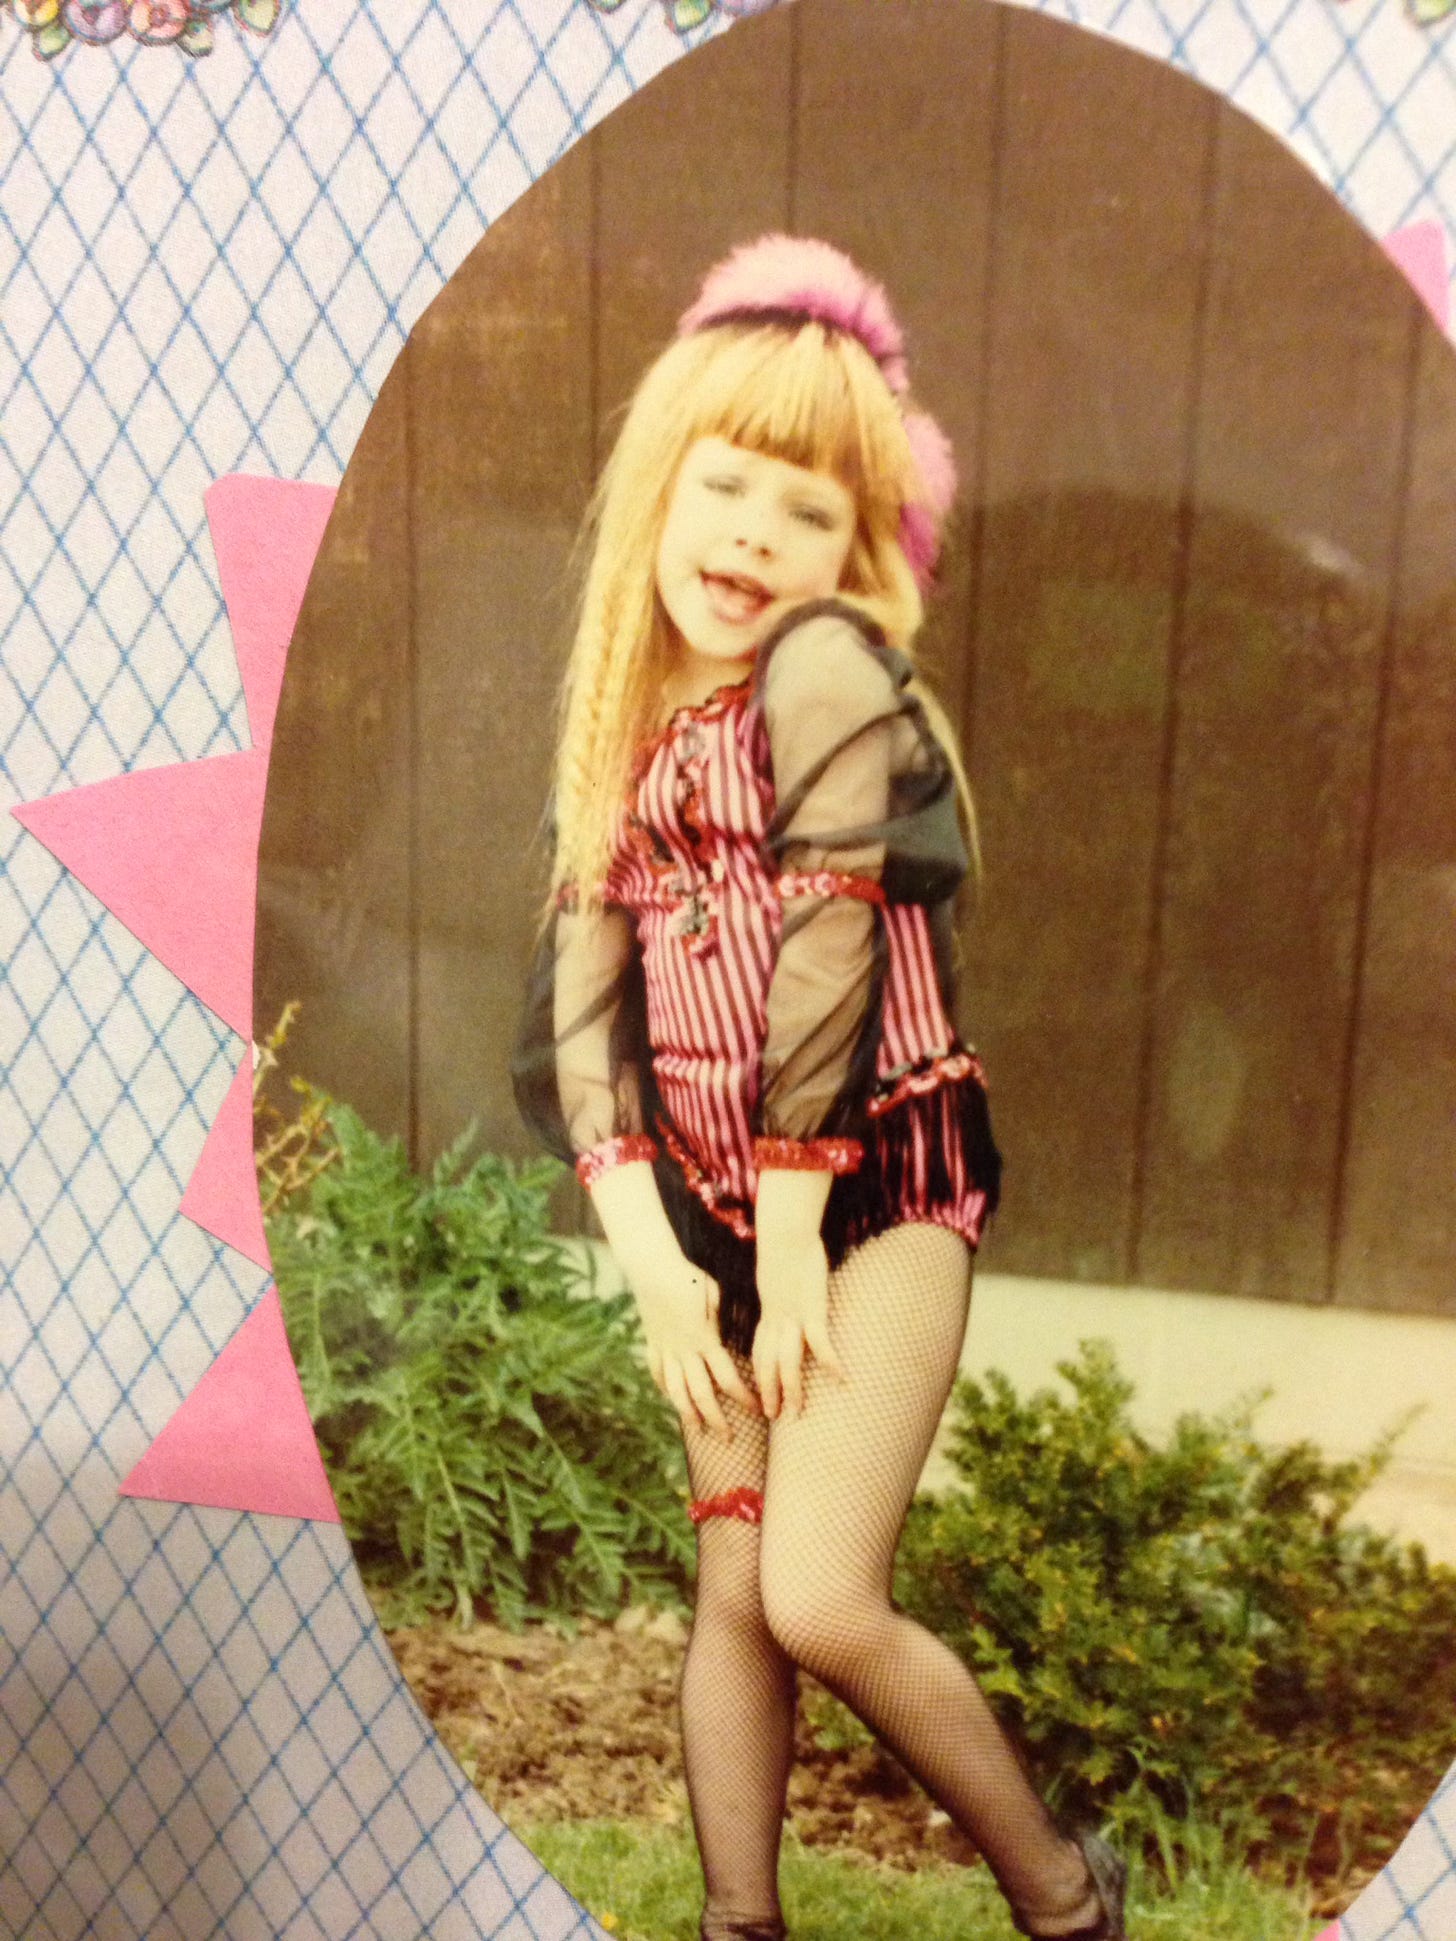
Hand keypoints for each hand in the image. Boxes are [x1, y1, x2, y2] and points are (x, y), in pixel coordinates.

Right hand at [629, 1248, 758, 1438]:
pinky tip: (672, 1398)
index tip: (757, 1409)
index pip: (727, 1378)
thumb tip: (742, 1333)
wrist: (652, 1269)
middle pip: (701, 1394)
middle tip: (728, 1438)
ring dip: (688, 1414)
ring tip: (697, 1429)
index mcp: (704, 1340)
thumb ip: (726, 1319)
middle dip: (716, 1419)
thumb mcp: (715, 1296)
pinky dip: (666, 1388)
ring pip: (676, 1391)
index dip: (742, 1397)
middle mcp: (684, 1351)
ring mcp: (665, 1350)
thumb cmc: (689, 1278)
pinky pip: (658, 1373)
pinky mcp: (652, 1345)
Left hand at [752, 1233, 845, 1419]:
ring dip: (791, 1388)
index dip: (760, 1377)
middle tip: (774, 1416)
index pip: (759, 1354)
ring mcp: (792, 1317)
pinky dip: (829, 1361)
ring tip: (796, 1410)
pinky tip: (841, 1378)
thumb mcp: (776, 1277)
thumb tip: (787, 1302)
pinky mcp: (811, 1308)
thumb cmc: (784, 1249)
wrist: (785, 1233)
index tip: (761, 1395)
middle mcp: (775, 1321)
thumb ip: (781, 1294)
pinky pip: (819, 1342)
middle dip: (769, 1392)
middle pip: (769, 1365)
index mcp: (767, 1314)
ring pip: (788, 1361)